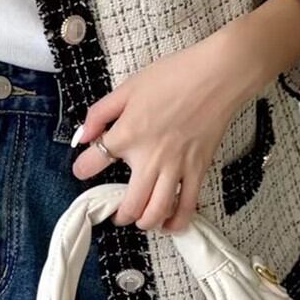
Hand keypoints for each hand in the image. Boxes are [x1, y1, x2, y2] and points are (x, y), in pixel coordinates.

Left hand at [70, 27, 255, 233]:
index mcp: (127, 134)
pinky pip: (188, 206)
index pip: (93, 163)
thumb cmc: (173, 76)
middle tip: (116, 212)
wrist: (217, 76)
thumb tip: (82, 135)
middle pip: (129, 204)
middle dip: (119, 215)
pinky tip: (170, 223)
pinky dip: (177, 222)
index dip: (82, 169)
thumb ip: (100, 113)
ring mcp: (176, 167)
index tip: (82, 170)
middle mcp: (149, 158)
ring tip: (140, 219)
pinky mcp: (199, 170)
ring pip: (157, 212)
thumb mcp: (128, 87)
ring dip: (145, 222)